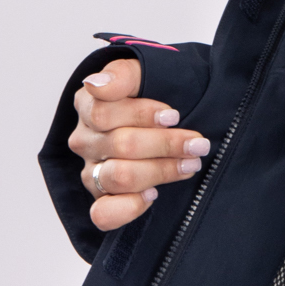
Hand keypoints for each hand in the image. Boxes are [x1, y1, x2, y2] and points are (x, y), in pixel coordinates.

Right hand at [67, 53, 209, 231]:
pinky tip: (152, 195)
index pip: (104, 112)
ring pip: (118, 177)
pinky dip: (129, 207)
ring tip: (190, 164)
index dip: (142, 115)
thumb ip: (124, 75)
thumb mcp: (149, 71)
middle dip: (166, 145)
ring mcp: (92, 171)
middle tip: (198, 144)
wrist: (182, 116)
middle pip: (120, 145)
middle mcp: (86, 139)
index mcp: (89, 104)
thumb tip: (96, 85)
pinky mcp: (102, 199)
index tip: (174, 115)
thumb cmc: (165, 93)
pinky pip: (103, 214)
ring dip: (160, 172)